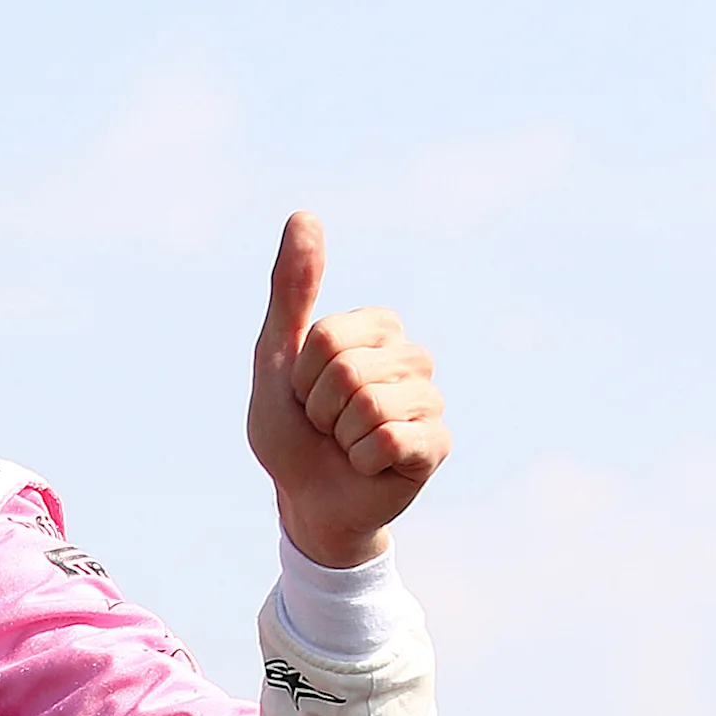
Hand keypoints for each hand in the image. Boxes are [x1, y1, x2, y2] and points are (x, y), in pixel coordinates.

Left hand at [246, 212, 448, 567]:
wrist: (309, 500)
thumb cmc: (293, 430)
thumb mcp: (276, 356)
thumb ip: (291, 289)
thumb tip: (304, 214)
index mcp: (378, 328)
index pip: (328, 337)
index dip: (302, 376)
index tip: (306, 394)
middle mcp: (412, 356)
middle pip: (347, 369)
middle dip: (318, 407)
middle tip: (325, 425)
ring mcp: (431, 399)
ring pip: (369, 405)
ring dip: (339, 435)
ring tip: (346, 443)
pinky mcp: (438, 443)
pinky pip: (390, 441)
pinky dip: (362, 460)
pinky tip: (369, 466)